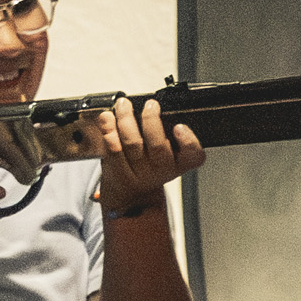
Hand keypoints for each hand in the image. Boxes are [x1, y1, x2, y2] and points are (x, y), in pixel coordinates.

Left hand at [94, 95, 203, 215]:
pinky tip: (107, 118)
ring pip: (132, 143)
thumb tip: (154, 106)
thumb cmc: (151, 165)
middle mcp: (162, 170)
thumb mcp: (169, 152)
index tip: (179, 127)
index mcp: (180, 163)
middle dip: (151, 120)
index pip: (193, 155)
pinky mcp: (118, 172)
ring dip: (126, 119)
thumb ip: (168, 131)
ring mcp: (140, 173)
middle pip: (157, 146)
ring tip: (124, 105)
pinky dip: (108, 129)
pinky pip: (112, 149)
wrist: (132, 195)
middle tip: (150, 105)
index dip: (188, 140)